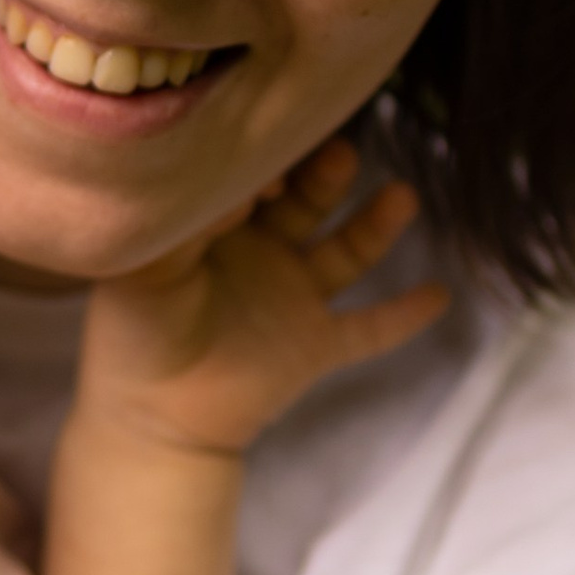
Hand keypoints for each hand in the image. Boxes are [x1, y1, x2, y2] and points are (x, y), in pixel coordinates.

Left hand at [77, 140, 448, 461]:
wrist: (151, 420)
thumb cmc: (135, 335)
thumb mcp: (147, 269)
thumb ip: (186, 224)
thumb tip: (236, 181)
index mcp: (217, 223)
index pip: (251, 175)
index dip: (263, 161)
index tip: (268, 160)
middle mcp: (262, 248)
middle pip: (307, 197)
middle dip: (324, 174)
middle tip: (338, 154)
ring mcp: (293, 295)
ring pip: (347, 250)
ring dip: (376, 224)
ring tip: (401, 196)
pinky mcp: (317, 345)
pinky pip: (369, 328)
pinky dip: (403, 315)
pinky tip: (438, 295)